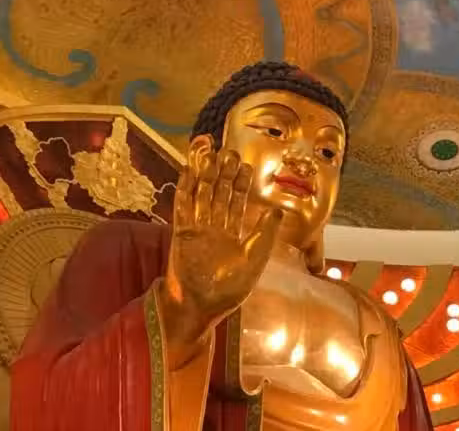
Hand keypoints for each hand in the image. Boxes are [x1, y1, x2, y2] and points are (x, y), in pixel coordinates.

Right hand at [159, 150, 281, 364]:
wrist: (201, 308)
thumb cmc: (228, 292)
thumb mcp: (253, 261)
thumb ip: (264, 234)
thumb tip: (277, 211)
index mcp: (231, 236)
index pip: (236, 203)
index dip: (240, 184)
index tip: (245, 164)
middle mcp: (213, 229)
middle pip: (218, 193)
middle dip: (223, 173)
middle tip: (228, 151)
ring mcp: (196, 230)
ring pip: (201, 195)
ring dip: (205, 174)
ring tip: (209, 150)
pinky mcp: (181, 233)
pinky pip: (183, 206)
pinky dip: (186, 188)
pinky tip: (189, 170)